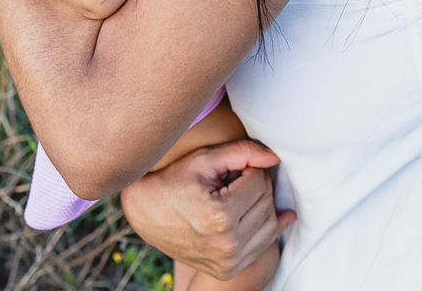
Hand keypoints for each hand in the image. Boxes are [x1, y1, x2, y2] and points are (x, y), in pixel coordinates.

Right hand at [120, 140, 295, 281]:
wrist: (144, 213)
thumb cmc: (173, 181)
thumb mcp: (203, 160)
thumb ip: (241, 152)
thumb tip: (275, 158)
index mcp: (219, 216)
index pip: (259, 184)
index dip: (252, 168)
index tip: (238, 164)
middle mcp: (226, 244)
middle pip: (265, 205)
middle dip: (258, 185)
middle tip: (241, 175)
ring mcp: (227, 262)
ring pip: (269, 226)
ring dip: (264, 204)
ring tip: (245, 191)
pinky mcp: (227, 270)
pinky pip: (262, 247)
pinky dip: (269, 228)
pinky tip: (277, 215)